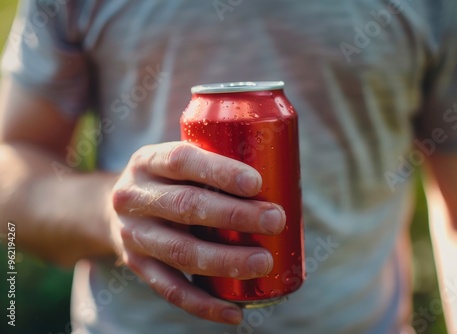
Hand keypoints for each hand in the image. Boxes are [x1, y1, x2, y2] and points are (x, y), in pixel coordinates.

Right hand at [109, 142, 285, 323]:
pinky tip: (235, 312)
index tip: (256, 183)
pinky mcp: (137, 266)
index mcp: (148, 161)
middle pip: (186, 206)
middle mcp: (134, 197)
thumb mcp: (176, 163)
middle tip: (275, 220)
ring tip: (264, 262)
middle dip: (235, 215)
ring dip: (226, 261)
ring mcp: (133, 235)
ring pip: (180, 251)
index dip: (219, 172)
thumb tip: (280, 175)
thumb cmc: (167, 182)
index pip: (182, 161)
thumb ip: (212, 164)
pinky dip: (204, 304)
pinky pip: (170, 290)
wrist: (112, 209)